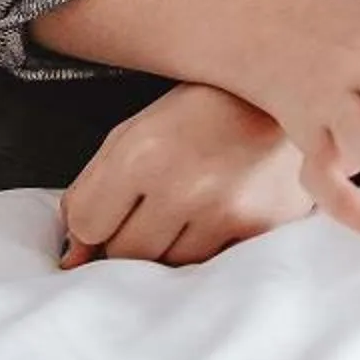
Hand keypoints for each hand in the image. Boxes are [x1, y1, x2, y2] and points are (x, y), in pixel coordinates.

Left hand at [59, 83, 311, 266]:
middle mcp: (183, 186)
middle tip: (153, 206)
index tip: (112, 211)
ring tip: (189, 206)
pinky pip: (210, 265)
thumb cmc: (203, 110)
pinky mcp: (258, 229)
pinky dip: (206, 248)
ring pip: (167, 266)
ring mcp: (224, 212)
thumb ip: (93, 191)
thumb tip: (73, 257)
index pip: (87, 225)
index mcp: (143, 152)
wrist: (287, 93)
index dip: (94, 222)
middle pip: (124, 254)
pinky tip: (217, 213)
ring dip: (168, 246)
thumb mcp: (136, 132)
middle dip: (128, 237)